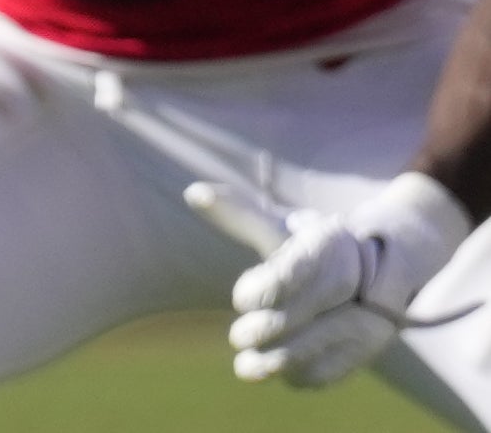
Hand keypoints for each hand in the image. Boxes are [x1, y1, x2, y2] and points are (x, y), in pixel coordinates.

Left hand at [212, 170, 471, 386]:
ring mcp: (367, 314)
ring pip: (330, 339)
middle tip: (238, 337)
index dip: (270, 286)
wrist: (373, 270)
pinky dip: (307, 373)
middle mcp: (356, 278)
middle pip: (317, 305)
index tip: (239, 299)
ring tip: (246, 367)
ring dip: (285, 358)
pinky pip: (340, 364)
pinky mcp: (367, 346)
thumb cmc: (306, 247)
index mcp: (330, 243)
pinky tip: (281, 374)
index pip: (302, 266)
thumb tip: (193, 193)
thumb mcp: (279, 227)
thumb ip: (239, 213)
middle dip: (274, 325)